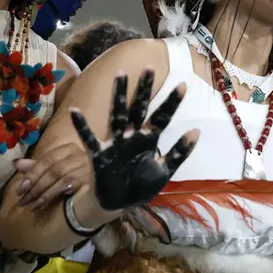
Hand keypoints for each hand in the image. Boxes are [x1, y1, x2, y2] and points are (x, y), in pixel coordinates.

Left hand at [13, 143, 90, 209]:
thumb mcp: (55, 170)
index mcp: (69, 149)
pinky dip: (52, 195)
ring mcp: (86, 168)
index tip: (19, 188)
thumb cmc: (76, 177)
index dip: (32, 173)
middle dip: (35, 184)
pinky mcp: (90, 180)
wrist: (103, 188)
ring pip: (59, 178)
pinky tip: (42, 205)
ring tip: (30, 205)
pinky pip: (67, 187)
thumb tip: (17, 164)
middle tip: (22, 199)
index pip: (48, 158)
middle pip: (52, 168)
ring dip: (42, 193)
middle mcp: (79, 155)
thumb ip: (37, 167)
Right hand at [71, 70, 198, 210]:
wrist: (117, 204)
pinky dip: (82, 127)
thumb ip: (180, 152)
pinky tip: (75, 112)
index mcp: (148, 140)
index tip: (183, 85)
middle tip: (150, 68)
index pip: (162, 117)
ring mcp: (115, 144)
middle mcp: (132, 136)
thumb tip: (197, 130)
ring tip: (120, 75)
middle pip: (139, 108)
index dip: (172, 103)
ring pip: (117, 115)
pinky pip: (89, 139)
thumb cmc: (140, 185)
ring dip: (118, 96)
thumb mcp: (165, 170)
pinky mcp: (100, 155)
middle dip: (144, 90)